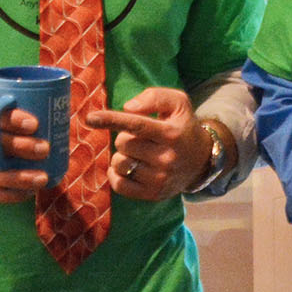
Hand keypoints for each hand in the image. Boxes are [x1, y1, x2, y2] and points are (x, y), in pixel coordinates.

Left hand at [89, 87, 208, 199]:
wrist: (202, 160)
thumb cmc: (182, 126)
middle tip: (141, 138)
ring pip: (119, 163)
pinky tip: (131, 168)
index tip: (90, 118)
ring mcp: (160, 178)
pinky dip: (118, 174)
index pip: (136, 125)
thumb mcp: (178, 103)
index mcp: (172, 133)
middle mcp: (167, 158)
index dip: (111, 120)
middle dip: (125, 137)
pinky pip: (119, 185)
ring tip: (139, 154)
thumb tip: (127, 108)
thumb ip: (154, 97)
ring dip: (123, 156)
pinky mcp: (153, 194)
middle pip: (123, 143)